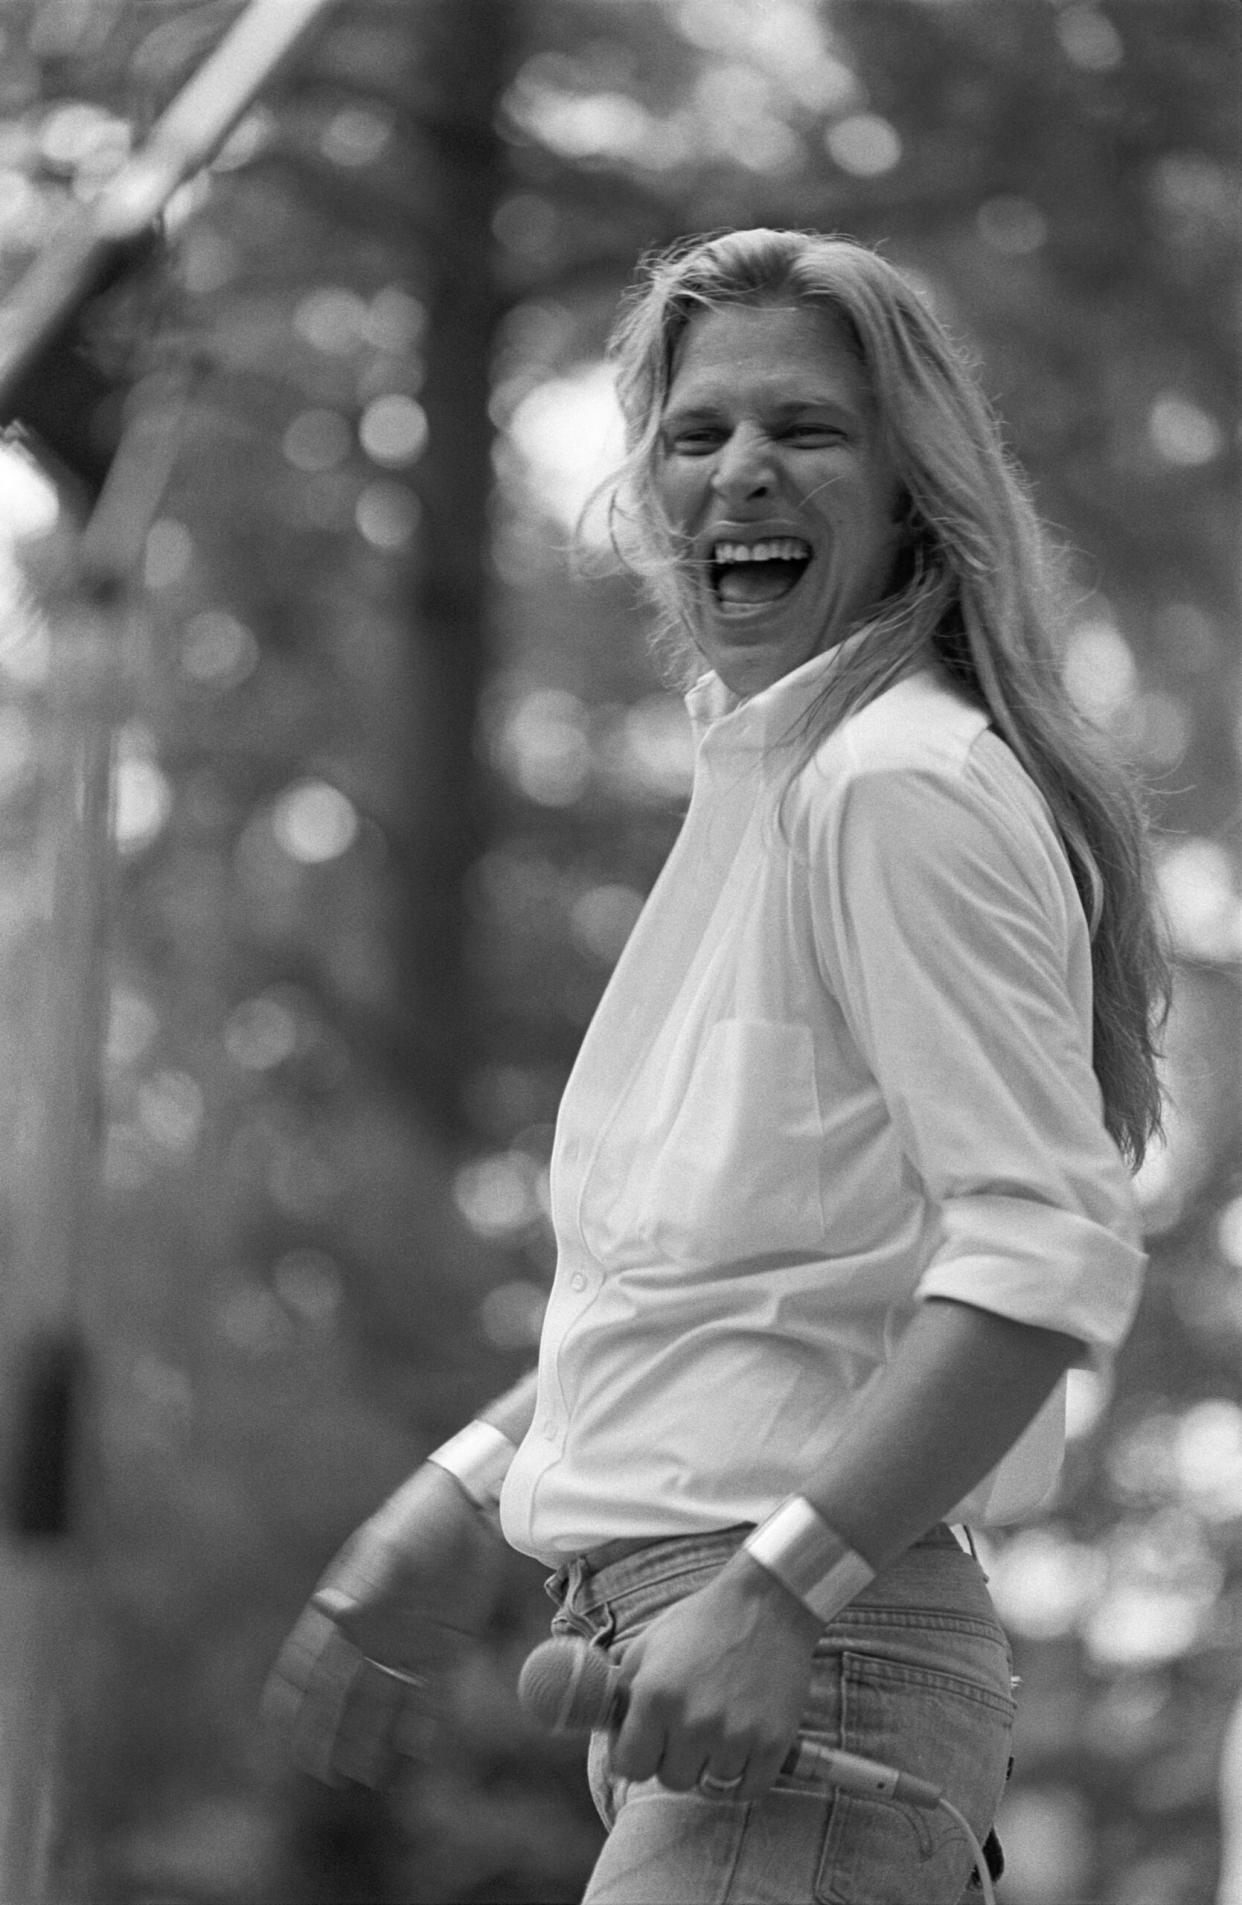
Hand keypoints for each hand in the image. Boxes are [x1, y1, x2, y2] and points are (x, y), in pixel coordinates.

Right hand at [264, 1463, 502, 1786]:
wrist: (475, 1508)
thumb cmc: (420, 1519)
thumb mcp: (389, 1548)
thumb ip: (364, 1583)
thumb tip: (328, 1608)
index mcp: (346, 1607)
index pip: (307, 1659)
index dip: (291, 1694)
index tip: (277, 1729)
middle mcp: (371, 1633)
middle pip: (341, 1694)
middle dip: (328, 1732)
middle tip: (319, 1772)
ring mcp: (407, 1644)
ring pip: (382, 1703)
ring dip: (370, 1737)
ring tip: (361, 1776)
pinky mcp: (446, 1648)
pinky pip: (430, 1696)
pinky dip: (422, 1724)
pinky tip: (414, 1751)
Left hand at [608, 1551, 821, 1801]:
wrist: (767, 1604)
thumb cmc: (702, 1622)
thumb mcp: (649, 1644)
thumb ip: (625, 1691)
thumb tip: (610, 1730)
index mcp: (655, 1696)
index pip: (629, 1767)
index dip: (634, 1755)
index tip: (645, 1744)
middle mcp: (693, 1722)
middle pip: (671, 1780)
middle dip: (672, 1758)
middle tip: (686, 1730)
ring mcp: (735, 1736)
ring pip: (710, 1785)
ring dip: (710, 1763)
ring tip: (717, 1727)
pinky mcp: (772, 1743)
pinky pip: (748, 1790)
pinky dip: (743, 1776)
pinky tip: (740, 1745)